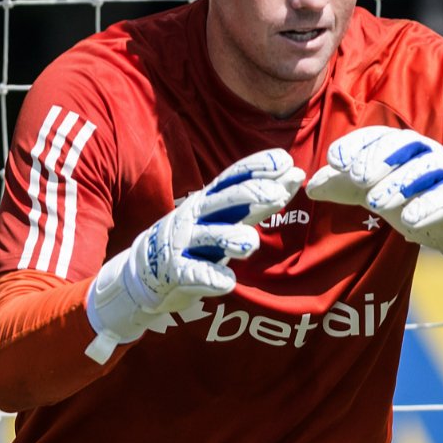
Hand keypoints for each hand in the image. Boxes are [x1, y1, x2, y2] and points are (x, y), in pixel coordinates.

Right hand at [85, 149, 304, 362]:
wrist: (145, 270)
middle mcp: (196, 215)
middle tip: (276, 195)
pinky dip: (210, 277)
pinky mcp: (175, 271)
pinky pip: (193, 272)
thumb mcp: (227, 215)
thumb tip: (296, 174)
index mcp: (210, 199)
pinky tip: (227, 282)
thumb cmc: (198, 238)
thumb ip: (260, 200)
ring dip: (230, 237)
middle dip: (249, 195)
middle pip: (223, 200)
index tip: (285, 161)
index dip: (257, 167)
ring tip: (251, 243)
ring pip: (209, 236)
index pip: (234, 176)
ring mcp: (183, 242)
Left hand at [306, 126, 442, 307]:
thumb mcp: (372, 192)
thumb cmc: (411, 199)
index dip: (356, 144)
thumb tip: (311, 186)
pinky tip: (409, 222)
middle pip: (402, 146)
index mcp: (401, 146)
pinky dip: (429, 206)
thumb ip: (343, 186)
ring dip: (399, 184)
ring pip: (426, 168)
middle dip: (377, 159)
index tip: (334, 159)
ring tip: (375, 203)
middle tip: (355, 178)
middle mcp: (425, 152)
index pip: (377, 136)